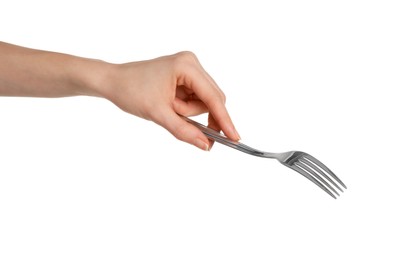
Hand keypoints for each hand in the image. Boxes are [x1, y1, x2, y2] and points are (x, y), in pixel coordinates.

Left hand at [101, 51, 239, 150]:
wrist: (112, 81)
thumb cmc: (130, 91)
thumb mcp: (158, 114)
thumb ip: (184, 131)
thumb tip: (206, 145)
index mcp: (186, 66)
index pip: (213, 98)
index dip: (224, 120)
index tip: (235, 137)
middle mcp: (191, 63)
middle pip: (212, 98)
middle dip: (198, 115)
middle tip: (182, 123)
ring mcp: (189, 68)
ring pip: (204, 101)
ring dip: (189, 112)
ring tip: (167, 108)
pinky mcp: (185, 76)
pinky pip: (196, 98)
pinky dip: (186, 108)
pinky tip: (170, 105)